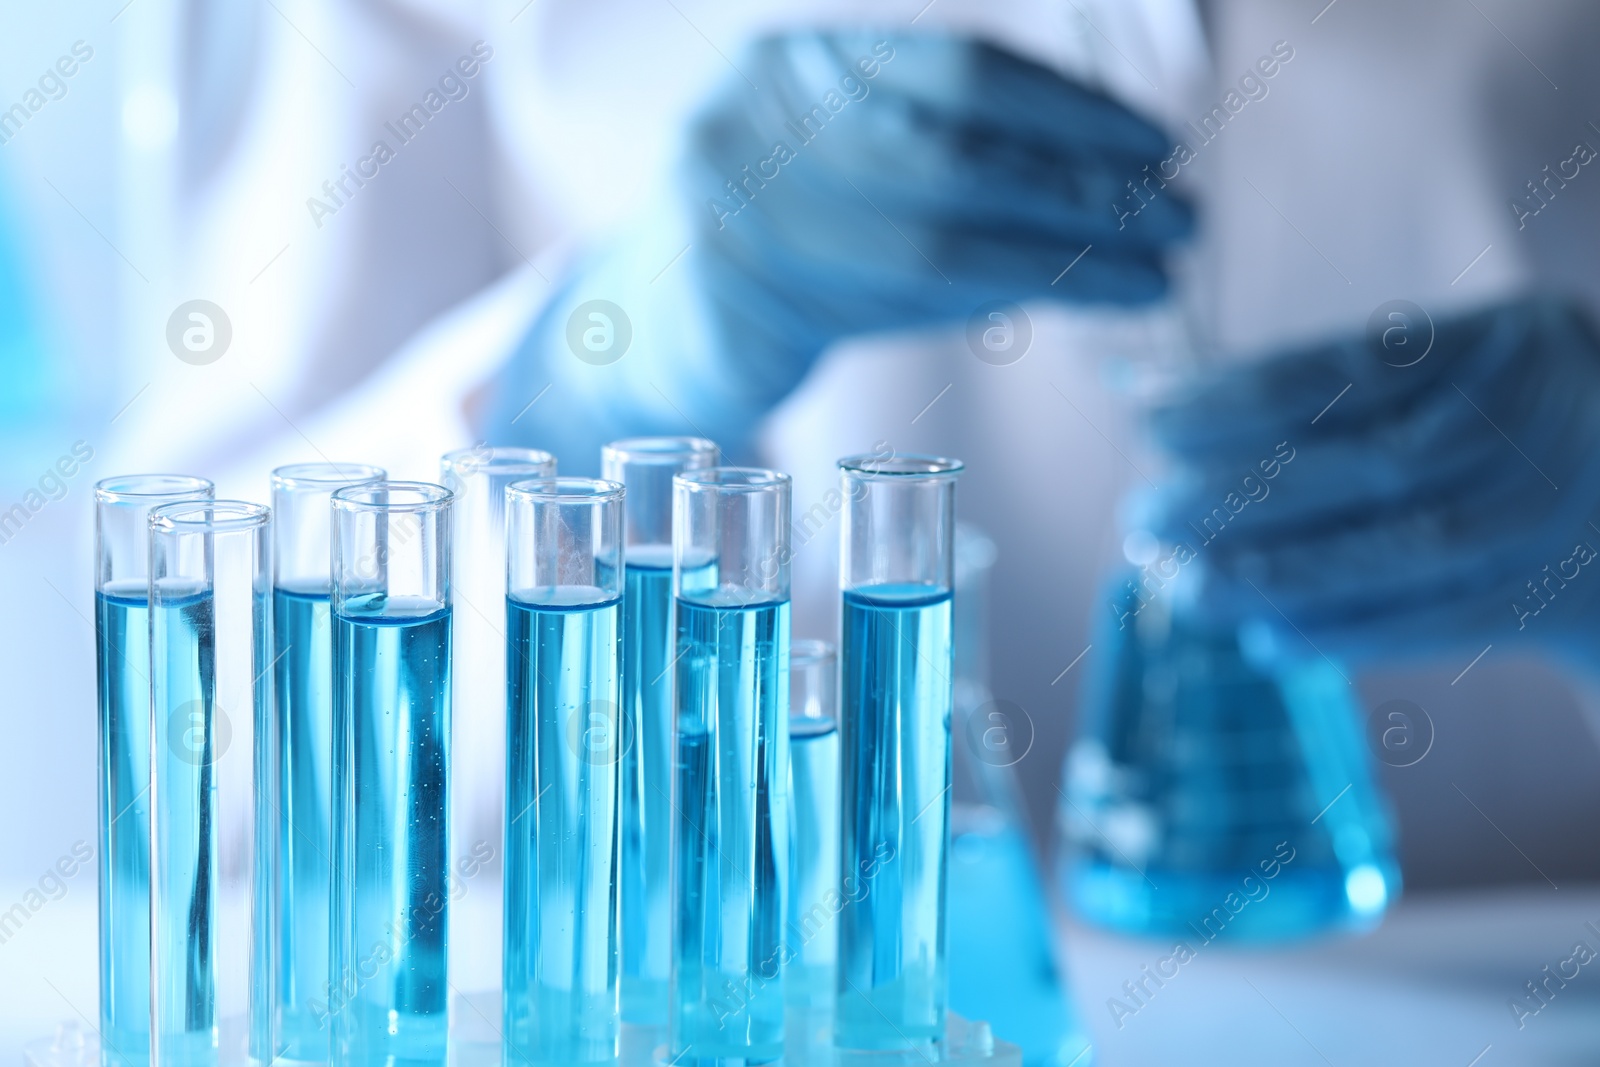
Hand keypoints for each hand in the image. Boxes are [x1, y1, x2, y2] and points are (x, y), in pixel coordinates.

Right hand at [487, 30, 1192, 468]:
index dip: (1070, 111)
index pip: (955, 72)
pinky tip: (1074, 305)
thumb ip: (944, 147)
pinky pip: (892, 312)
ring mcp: (734, 217)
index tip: (1157, 145)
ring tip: (1155, 270)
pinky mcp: (733, 309)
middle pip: (952, 153)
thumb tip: (1111, 169)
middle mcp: (756, 125)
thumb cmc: (784, 236)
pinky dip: (997, 307)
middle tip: (1182, 217)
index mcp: (793, 66)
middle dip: (1083, 187)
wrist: (656, 323)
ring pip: (931, 240)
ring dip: (1062, 259)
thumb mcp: (850, 159)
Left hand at [1143, 297, 1599, 667]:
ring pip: (1407, 546)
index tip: (1149, 422)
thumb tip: (1161, 408)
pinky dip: (1348, 633)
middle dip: (1246, 496)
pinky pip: (1442, 620)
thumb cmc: (1494, 439)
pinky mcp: (1568, 593)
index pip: (1352, 367)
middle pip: (1375, 462)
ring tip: (1186, 590)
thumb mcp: (1439, 385)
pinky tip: (1265, 642)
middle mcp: (1551, 412)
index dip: (1241, 399)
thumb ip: (1327, 398)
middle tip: (1143, 519)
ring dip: (1281, 576)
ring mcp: (1573, 506)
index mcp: (1510, 337)